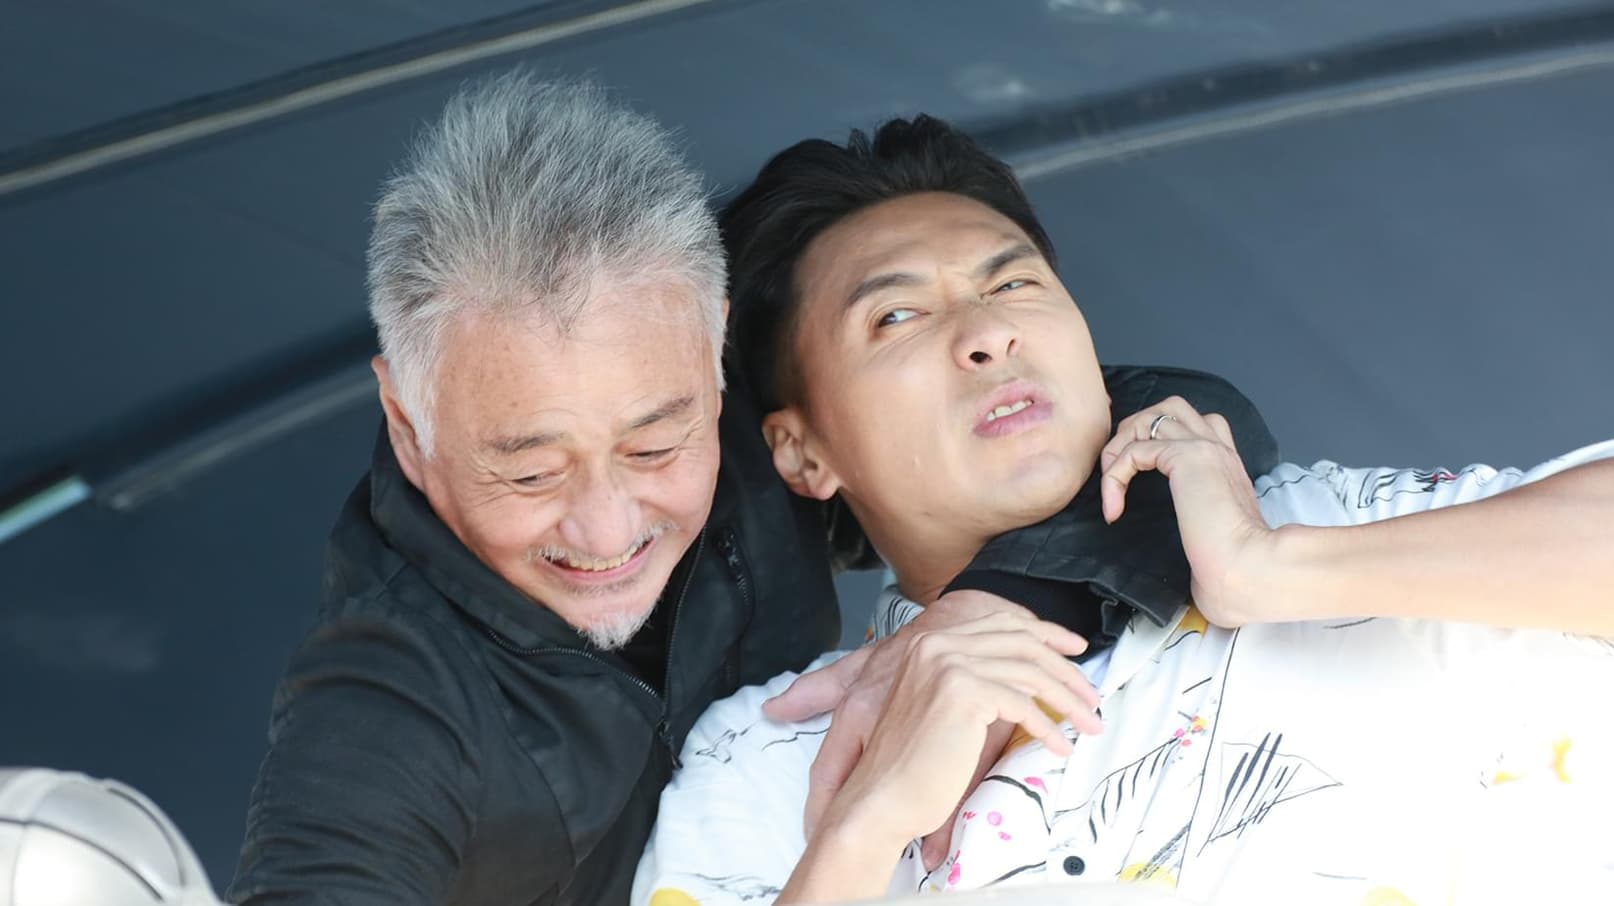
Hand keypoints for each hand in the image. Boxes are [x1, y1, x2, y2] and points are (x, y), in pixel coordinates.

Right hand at [764, 590, 1100, 866]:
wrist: (881, 797)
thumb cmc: (914, 764)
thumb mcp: (946, 710)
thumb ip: (978, 684)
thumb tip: (1029, 681)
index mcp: (931, 643)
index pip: (1002, 625)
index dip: (1046, 634)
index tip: (1075, 651)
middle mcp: (938, 645)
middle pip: (1022, 644)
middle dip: (1066, 670)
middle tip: (1092, 696)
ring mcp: (948, 664)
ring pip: (1029, 673)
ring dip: (1067, 700)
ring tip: (1089, 723)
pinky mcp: (962, 692)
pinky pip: (1022, 705)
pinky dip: (1048, 727)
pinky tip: (1060, 746)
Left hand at [1099, 395, 1273, 625]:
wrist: (1251, 568)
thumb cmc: (1235, 566)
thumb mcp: (1213, 535)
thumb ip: (1198, 526)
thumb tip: (1188, 556)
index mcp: (1226, 466)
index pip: (1194, 425)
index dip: (1156, 440)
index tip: (1134, 477)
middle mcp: (1218, 449)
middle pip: (1170, 408)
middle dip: (1135, 430)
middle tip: (1119, 470)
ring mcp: (1204, 448)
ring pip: (1148, 419)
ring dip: (1120, 446)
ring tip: (1111, 484)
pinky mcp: (1186, 457)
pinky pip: (1133, 450)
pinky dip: (1114, 476)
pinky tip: (1114, 508)